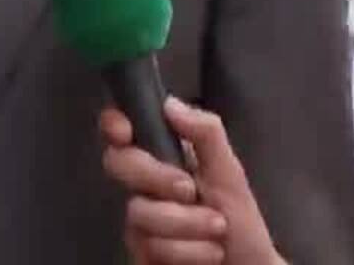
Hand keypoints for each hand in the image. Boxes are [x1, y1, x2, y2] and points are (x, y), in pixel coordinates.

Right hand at [100, 98, 283, 264]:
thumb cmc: (240, 221)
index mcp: (162, 159)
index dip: (114, 124)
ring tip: (217, 231)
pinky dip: (189, 252)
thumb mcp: (230, 172)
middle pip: (119, 164)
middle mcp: (143, 188)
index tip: (124, 131)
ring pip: (139, 212)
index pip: (122, 132)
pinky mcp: (140, 256)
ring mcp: (138, 223)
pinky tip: (208, 255)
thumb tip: (170, 103)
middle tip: (192, 190)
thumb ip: (206, 133)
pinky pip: (149, 248)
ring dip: (188, 224)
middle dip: (159, 178)